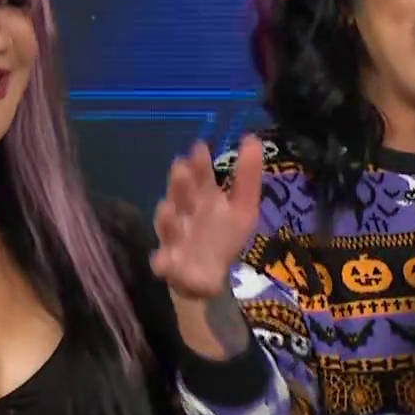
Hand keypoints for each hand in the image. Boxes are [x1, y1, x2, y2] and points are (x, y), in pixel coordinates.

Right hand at [150, 135, 264, 300]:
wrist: (208, 277)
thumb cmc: (223, 236)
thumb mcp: (243, 207)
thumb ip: (247, 176)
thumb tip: (252, 137)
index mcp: (203, 198)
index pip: (200, 177)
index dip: (200, 163)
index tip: (200, 146)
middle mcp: (185, 213)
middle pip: (181, 197)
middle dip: (180, 185)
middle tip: (181, 168)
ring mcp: (174, 238)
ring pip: (168, 226)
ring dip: (167, 218)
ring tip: (168, 208)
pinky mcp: (169, 265)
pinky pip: (162, 262)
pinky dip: (162, 261)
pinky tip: (163, 261)